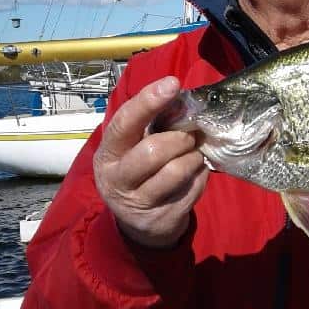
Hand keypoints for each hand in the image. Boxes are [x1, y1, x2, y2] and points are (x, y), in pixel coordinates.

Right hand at [93, 76, 208, 248]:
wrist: (140, 224)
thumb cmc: (140, 172)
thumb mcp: (133, 148)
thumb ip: (149, 125)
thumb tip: (179, 97)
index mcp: (108, 153)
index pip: (124, 123)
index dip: (148, 101)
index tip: (172, 84)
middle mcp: (116, 179)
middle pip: (152, 151)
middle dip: (179, 139)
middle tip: (190, 137)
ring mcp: (138, 203)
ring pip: (175, 172)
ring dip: (193, 158)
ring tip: (194, 155)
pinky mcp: (162, 219)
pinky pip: (192, 189)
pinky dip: (200, 177)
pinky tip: (195, 175)